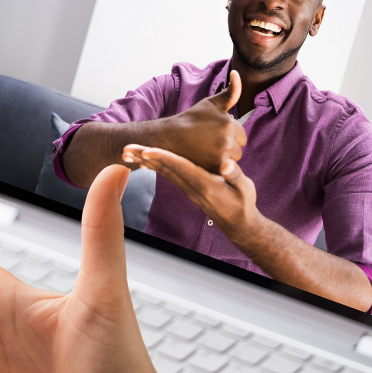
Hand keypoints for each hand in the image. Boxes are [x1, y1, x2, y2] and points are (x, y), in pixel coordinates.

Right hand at [125, 71, 244, 172]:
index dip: (228, 136)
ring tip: (205, 152)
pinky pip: (224, 172)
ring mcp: (220, 157)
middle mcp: (227, 141)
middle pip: (239, 150)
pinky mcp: (212, 170)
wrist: (167, 139)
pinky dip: (217, 169)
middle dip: (227, 148)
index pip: (241, 136)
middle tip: (207, 143)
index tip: (212, 134)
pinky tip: (204, 161)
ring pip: (232, 161)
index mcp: (229, 124)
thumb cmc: (190, 120)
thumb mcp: (210, 104)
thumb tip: (237, 73)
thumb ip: (230, 92)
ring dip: (223, 159)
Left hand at [127, 145, 258, 242]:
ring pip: (163, 172)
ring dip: (145, 161)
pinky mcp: (187, 188)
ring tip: (128, 152)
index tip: (148, 150)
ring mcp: (188, 188)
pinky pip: (167, 174)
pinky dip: (154, 166)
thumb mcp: (245, 188)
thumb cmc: (243, 204)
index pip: (181, 168)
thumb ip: (235, 176)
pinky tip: (143, 160)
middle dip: (145, 158)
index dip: (164, 158)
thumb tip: (226, 165)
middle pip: (165, 169)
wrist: (238, 224)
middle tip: (126, 148)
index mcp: (205, 184)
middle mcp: (192, 187)